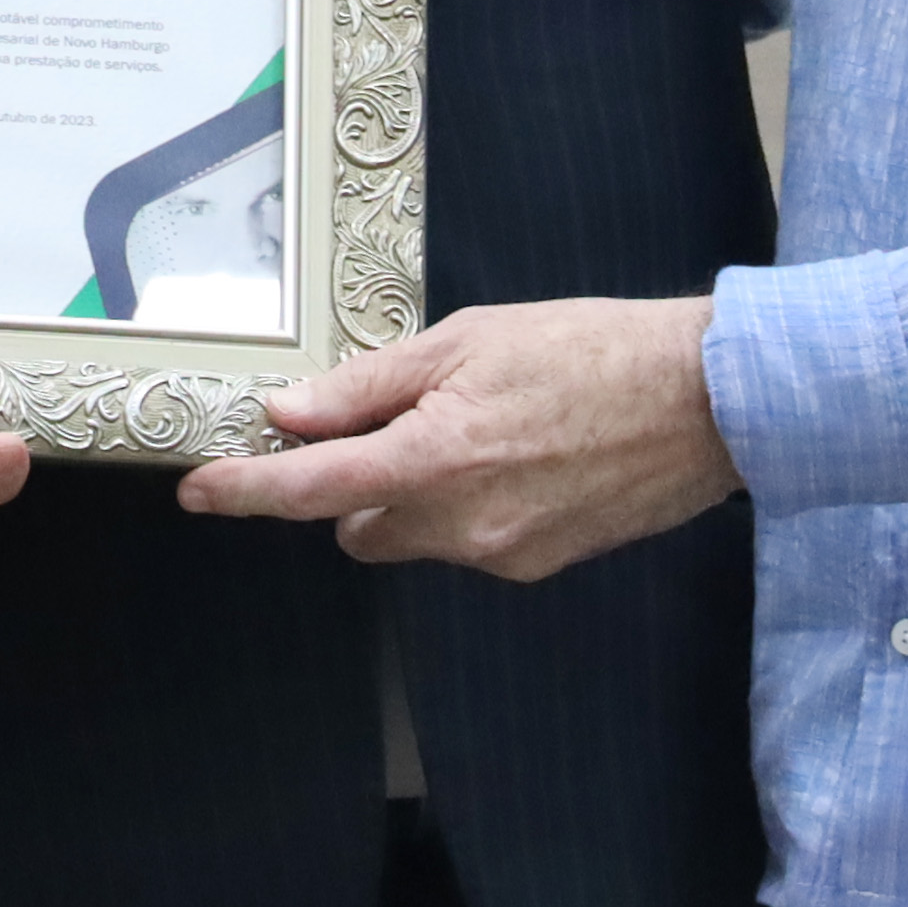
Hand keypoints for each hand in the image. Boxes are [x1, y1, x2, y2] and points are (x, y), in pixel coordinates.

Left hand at [179, 298, 736, 579]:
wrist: (709, 401)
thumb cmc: (592, 349)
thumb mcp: (467, 340)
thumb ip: (369, 385)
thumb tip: (293, 413)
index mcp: (434, 461)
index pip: (308, 491)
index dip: (245, 491)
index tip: (199, 491)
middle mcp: (462, 525)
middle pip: (357, 523)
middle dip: (354, 482)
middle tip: (396, 417)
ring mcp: (503, 555)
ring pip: (412, 536)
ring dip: (413, 494)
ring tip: (478, 425)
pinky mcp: (540, 566)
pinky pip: (468, 543)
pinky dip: (466, 506)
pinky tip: (516, 454)